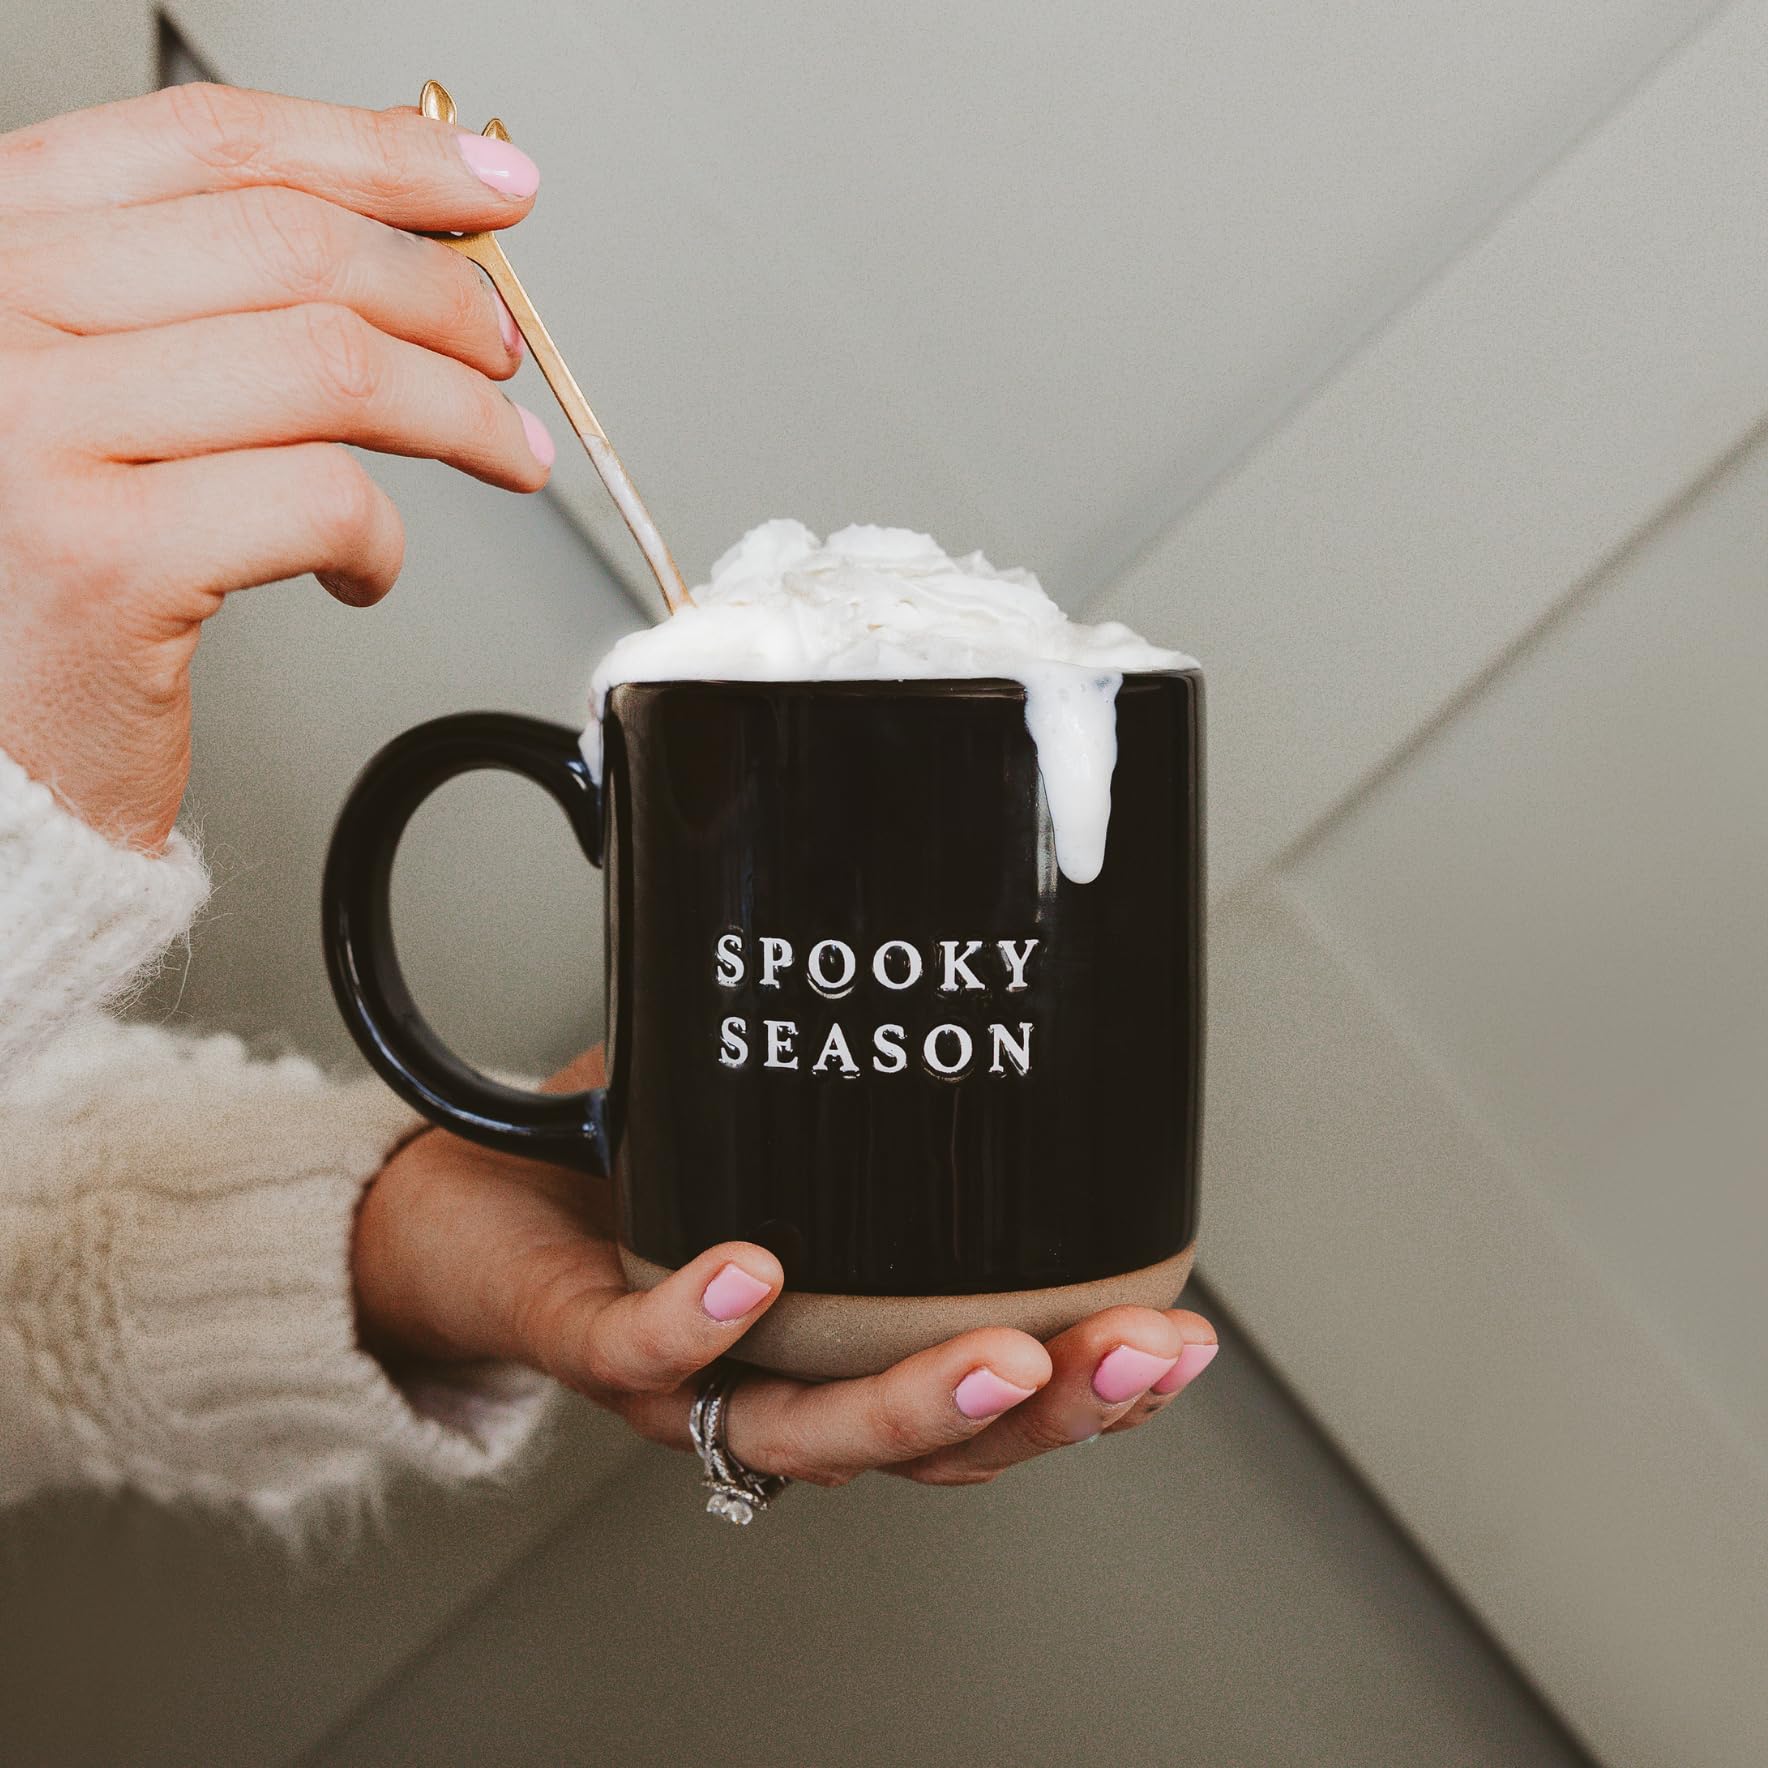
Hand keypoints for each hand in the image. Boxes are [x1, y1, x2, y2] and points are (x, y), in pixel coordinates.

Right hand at [0, 84, 553, 847]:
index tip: (492, 188)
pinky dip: (382, 541)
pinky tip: (366, 570)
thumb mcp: (102, 379)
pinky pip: (318, 502)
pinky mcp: (99, 558)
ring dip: (457, 413)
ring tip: (501, 452)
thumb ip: (216, 291)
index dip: (379, 155)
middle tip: (504, 352)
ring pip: (327, 367)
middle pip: (288, 247)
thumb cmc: (43, 558)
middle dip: (441, 297)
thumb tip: (405, 210)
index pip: (211, 143)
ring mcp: (31, 431)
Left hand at [354, 1049, 1219, 1486]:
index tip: (1180, 1342)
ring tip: (1006, 1356)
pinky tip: (757, 1272)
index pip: (987, 1398)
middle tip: (1136, 1357)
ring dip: (914, 1401)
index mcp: (842, 1347)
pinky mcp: (580, 1334)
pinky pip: (639, 1348)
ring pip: (809, 1432)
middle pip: (932, 1444)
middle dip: (1052, 1411)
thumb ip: (842, 1054)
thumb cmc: (626, 1177)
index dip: (1088, 1392)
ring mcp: (682, 1378)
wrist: (460, 1209)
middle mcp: (776, 1385)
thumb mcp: (761, 1113)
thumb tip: (937, 905)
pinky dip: (698, 1322)